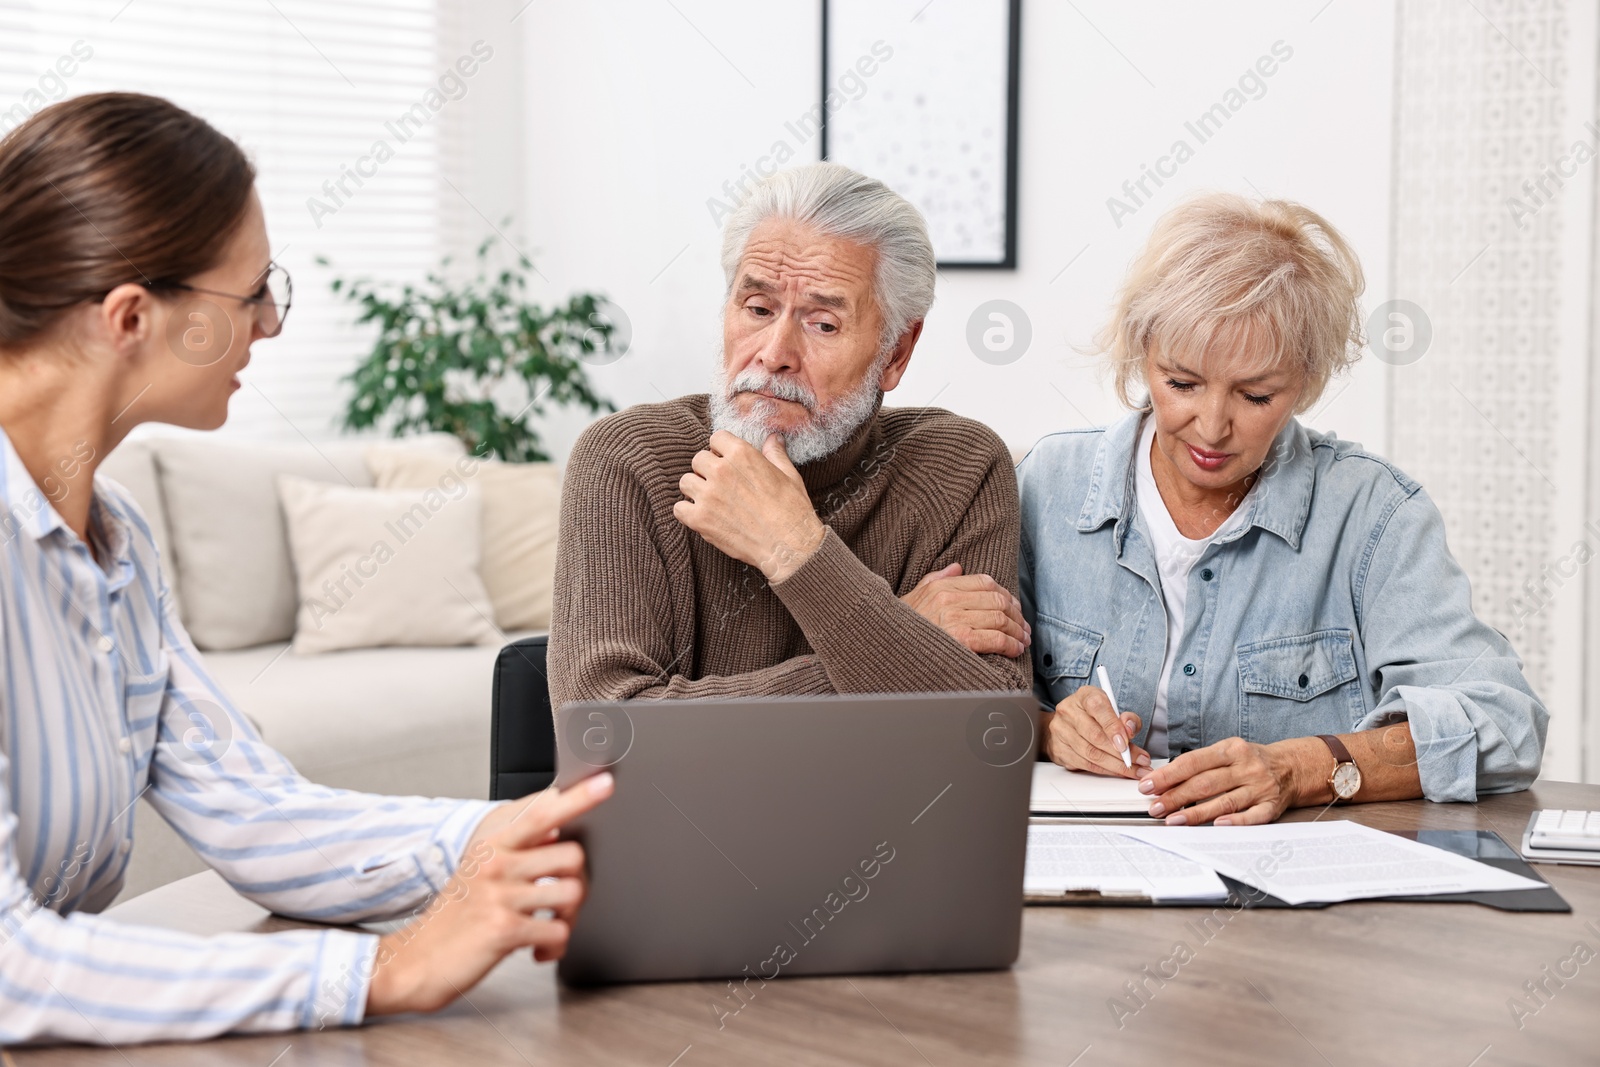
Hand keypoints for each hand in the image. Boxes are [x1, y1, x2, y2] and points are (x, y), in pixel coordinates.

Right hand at [365, 774, 613, 1015]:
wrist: (419, 959)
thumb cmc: (455, 914)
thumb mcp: (480, 869)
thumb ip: (518, 847)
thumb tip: (557, 829)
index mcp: (492, 843)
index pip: (542, 812)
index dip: (578, 797)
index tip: (604, 784)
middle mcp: (496, 864)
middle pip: (573, 856)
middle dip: (577, 881)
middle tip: (560, 900)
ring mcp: (500, 896)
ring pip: (572, 893)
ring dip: (568, 917)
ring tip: (548, 926)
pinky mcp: (505, 929)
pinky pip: (558, 931)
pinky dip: (554, 945)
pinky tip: (537, 948)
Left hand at [674, 431, 826, 581]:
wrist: (789, 546)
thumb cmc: (792, 510)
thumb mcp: (788, 475)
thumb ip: (775, 454)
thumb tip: (773, 438)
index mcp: (742, 454)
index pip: (716, 438)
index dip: (721, 450)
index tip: (726, 461)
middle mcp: (721, 471)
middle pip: (697, 459)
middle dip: (707, 470)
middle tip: (720, 485)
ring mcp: (708, 495)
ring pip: (685, 482)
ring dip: (696, 489)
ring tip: (710, 500)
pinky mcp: (700, 519)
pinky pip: (679, 508)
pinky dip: (688, 512)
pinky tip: (703, 516)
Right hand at [901, 563, 1030, 656]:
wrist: (886, 647)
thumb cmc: (901, 627)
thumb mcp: (914, 597)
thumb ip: (936, 579)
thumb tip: (957, 567)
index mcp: (941, 587)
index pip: (985, 583)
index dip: (1006, 595)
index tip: (1014, 608)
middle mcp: (949, 599)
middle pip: (998, 601)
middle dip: (1016, 616)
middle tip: (1024, 628)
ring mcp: (955, 619)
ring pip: (1000, 620)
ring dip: (1017, 632)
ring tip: (1022, 641)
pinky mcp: (961, 640)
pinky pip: (995, 639)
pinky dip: (1010, 645)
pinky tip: (1014, 650)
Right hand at [1042, 686, 1147, 778]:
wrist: (1066, 724)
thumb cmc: (1094, 716)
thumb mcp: (1114, 710)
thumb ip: (1128, 719)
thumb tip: (1130, 729)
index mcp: (1084, 696)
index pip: (1098, 708)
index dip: (1113, 727)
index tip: (1126, 743)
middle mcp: (1069, 711)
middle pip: (1095, 735)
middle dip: (1120, 753)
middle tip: (1139, 762)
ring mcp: (1061, 731)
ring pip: (1090, 753)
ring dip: (1115, 765)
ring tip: (1133, 770)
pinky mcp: (1059, 749)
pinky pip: (1084, 764)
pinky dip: (1105, 770)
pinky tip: (1117, 771)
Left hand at [1137, 737, 1297, 824]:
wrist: (1291, 767)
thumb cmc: (1250, 761)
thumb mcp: (1227, 752)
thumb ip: (1200, 764)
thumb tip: (1164, 780)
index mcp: (1231, 750)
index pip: (1193, 762)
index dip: (1168, 775)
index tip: (1148, 785)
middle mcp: (1246, 767)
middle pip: (1205, 783)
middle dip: (1176, 796)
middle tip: (1155, 806)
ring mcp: (1260, 787)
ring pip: (1224, 801)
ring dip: (1196, 813)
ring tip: (1173, 820)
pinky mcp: (1271, 806)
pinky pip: (1252, 816)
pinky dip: (1235, 821)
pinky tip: (1217, 825)